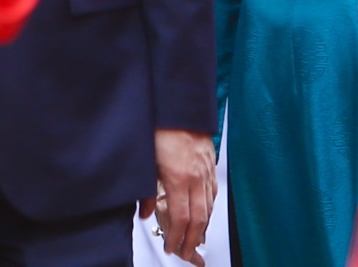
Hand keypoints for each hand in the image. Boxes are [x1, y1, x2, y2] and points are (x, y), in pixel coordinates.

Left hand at [141, 128, 214, 264]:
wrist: (179, 105)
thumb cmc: (162, 128)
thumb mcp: (146, 162)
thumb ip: (145, 192)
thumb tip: (144, 212)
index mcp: (178, 178)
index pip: (181, 218)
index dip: (176, 237)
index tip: (171, 248)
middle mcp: (196, 177)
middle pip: (199, 218)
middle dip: (192, 240)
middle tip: (185, 253)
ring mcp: (206, 170)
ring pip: (209, 207)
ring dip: (202, 227)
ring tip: (195, 239)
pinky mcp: (210, 163)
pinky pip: (213, 192)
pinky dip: (210, 208)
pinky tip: (205, 213)